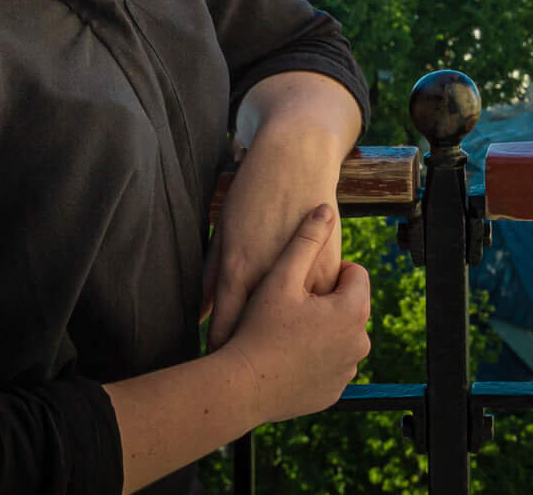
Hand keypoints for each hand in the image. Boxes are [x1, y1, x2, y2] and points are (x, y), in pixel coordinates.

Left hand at [202, 130, 342, 352]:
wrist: (297, 159)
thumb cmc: (252, 193)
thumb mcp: (224, 233)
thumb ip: (213, 277)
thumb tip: (201, 314)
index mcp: (240, 269)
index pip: (226, 329)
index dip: (219, 352)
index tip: (215, 371)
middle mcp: (273, 277)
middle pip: (261, 333)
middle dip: (252, 354)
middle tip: (244, 372)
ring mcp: (305, 274)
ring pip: (297, 325)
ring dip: (286, 339)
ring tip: (275, 355)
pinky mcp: (331, 268)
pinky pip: (319, 306)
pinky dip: (310, 317)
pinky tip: (303, 326)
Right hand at [220, 204, 370, 424]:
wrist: (240, 390)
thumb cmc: (258, 330)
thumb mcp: (280, 278)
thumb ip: (306, 240)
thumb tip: (324, 208)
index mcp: (353, 311)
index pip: (354, 274)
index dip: (326, 271)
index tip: (300, 279)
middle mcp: (359, 343)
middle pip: (347, 305)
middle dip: (324, 300)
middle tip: (289, 303)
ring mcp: (347, 371)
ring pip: (338, 334)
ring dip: (320, 328)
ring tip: (285, 328)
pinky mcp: (333, 393)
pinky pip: (328, 362)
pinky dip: (313, 355)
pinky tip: (286, 351)